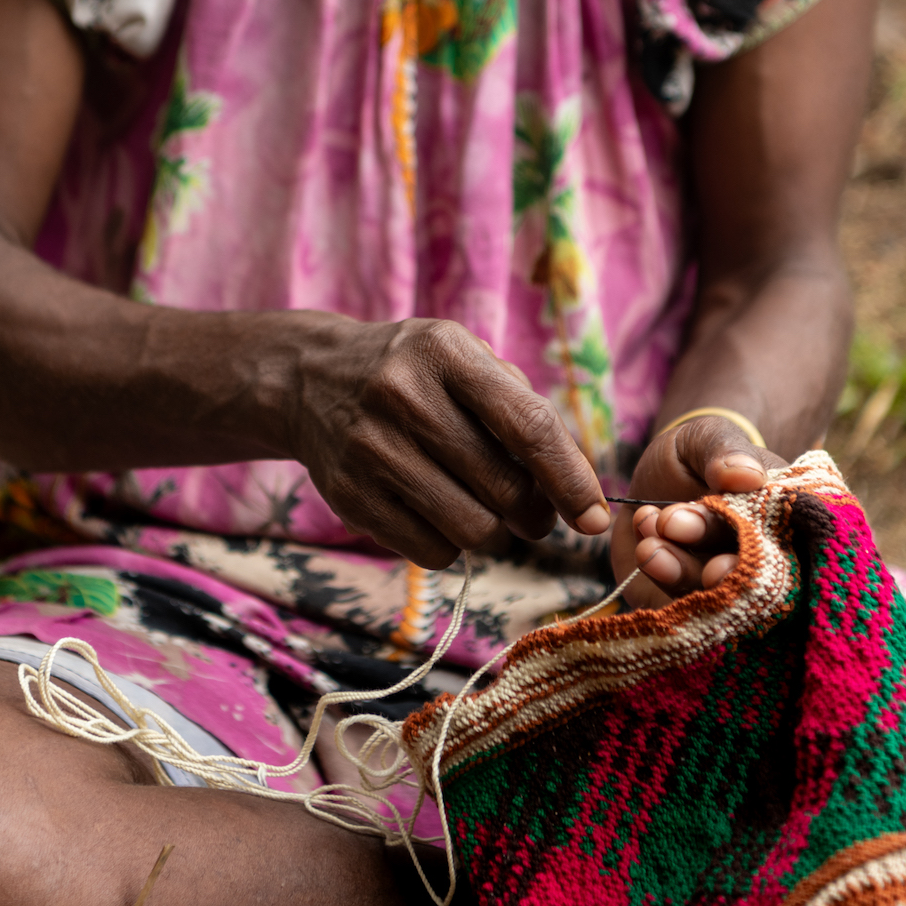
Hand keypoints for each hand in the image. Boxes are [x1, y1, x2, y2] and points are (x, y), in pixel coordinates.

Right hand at [287, 315, 608, 568]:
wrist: (309, 378)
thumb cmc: (414, 374)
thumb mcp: (463, 359)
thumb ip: (522, 409)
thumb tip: (577, 486)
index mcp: (446, 354)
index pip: (528, 426)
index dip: (570, 479)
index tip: (596, 517)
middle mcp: (404, 397)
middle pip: (504, 488)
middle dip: (535, 512)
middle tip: (535, 512)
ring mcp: (371, 449)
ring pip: (471, 529)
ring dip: (493, 531)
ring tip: (481, 506)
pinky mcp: (350, 497)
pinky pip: (431, 551)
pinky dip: (450, 544)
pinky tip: (438, 512)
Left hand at [608, 413, 785, 609]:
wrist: (653, 478)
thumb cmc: (694, 456)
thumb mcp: (706, 438)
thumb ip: (725, 451)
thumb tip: (748, 475)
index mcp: (783, 528)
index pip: (785, 554)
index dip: (758, 558)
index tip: (719, 558)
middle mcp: (759, 565)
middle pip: (750, 585)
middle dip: (715, 573)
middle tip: (678, 546)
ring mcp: (721, 589)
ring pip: (711, 601)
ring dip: (678, 572)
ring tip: (649, 543)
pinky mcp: (683, 603)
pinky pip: (674, 606)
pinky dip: (658, 577)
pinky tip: (643, 540)